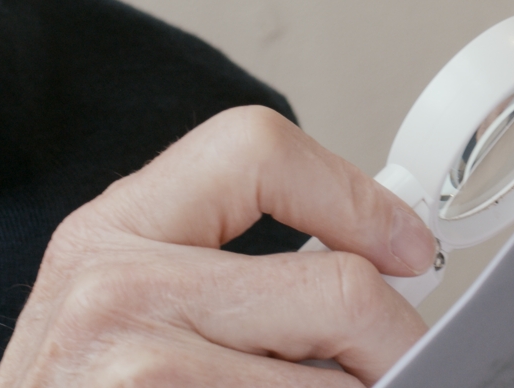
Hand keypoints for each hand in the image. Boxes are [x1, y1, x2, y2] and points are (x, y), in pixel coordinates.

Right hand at [0, 106, 436, 385]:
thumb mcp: (113, 310)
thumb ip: (217, 269)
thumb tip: (377, 261)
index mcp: (108, 233)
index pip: (256, 150)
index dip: (353, 196)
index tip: (404, 246)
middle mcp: (117, 293)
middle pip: (339, 289)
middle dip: (394, 344)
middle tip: (396, 368)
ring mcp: (145, 375)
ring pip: (343, 387)